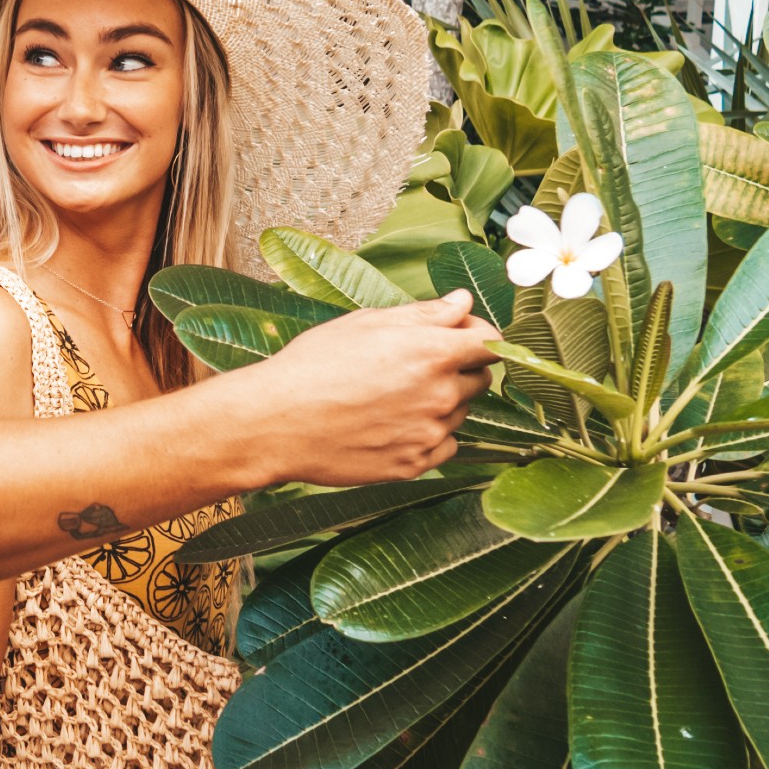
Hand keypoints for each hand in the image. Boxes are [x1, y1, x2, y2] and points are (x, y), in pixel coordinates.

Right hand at [238, 290, 499, 488]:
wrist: (277, 422)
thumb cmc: (313, 366)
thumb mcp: (366, 324)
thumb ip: (424, 314)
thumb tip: (462, 302)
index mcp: (432, 352)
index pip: (491, 343)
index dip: (477, 337)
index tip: (458, 338)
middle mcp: (440, 395)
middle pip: (480, 379)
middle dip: (458, 369)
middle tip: (414, 368)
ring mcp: (429, 433)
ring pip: (459, 413)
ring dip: (440, 402)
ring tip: (392, 397)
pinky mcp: (415, 465)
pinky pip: (445, 445)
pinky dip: (429, 435)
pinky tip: (394, 425)